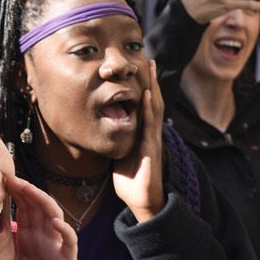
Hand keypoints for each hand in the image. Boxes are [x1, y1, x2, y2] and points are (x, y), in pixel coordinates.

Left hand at [7, 175, 81, 259]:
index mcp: (30, 235)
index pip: (24, 208)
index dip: (17, 193)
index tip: (4, 181)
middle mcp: (44, 234)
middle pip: (37, 205)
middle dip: (26, 190)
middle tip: (13, 178)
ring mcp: (57, 243)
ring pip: (53, 215)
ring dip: (42, 201)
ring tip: (30, 190)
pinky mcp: (67, 256)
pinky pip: (70, 239)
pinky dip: (65, 229)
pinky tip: (56, 223)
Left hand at [112, 62, 164, 223]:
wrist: (141, 200)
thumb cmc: (130, 179)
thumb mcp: (119, 154)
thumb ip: (116, 140)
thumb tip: (104, 129)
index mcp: (142, 133)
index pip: (144, 105)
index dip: (144, 86)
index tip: (140, 68)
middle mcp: (150, 132)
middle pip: (153, 100)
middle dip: (151, 80)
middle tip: (149, 59)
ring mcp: (152, 139)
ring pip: (155, 107)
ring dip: (153, 86)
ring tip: (151, 68)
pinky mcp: (151, 148)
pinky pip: (151, 125)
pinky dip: (150, 108)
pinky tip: (148, 94)